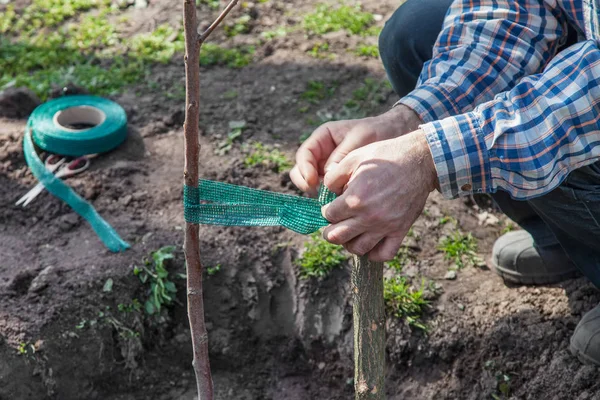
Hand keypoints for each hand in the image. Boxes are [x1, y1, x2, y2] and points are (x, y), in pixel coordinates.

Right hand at [290, 105, 421, 195]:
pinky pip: (327, 192)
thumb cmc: (378, 132)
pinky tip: (341, 204)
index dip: (304, 169)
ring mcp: (327, 169)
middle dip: (307, 184)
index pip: (304, 155)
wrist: (396, 136)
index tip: (313, 181)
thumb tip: (326, 179)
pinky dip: (330, 199)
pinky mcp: (338, 182)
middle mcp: (321, 155)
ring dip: (317, 194)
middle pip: (301, 172)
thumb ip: (342, 156)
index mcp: (323, 138)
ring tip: (332, 200)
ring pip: (312, 185)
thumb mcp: (360, 138)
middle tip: (319, 195)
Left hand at [321, 130, 437, 261]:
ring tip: (349, 234)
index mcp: (355, 199)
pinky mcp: (400, 230)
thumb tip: (327, 192)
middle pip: (337, 237)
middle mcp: (369, 216)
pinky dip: (374, 254)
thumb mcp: (353, 158)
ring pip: (358, 248)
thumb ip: (334, 177)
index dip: (325, 211)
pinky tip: (370, 244)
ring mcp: (385, 226)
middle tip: (332, 226)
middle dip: (329, 232)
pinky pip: (385, 253)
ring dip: (348, 243)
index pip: (328, 216)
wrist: (419, 160)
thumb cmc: (385, 157)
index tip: (330, 207)